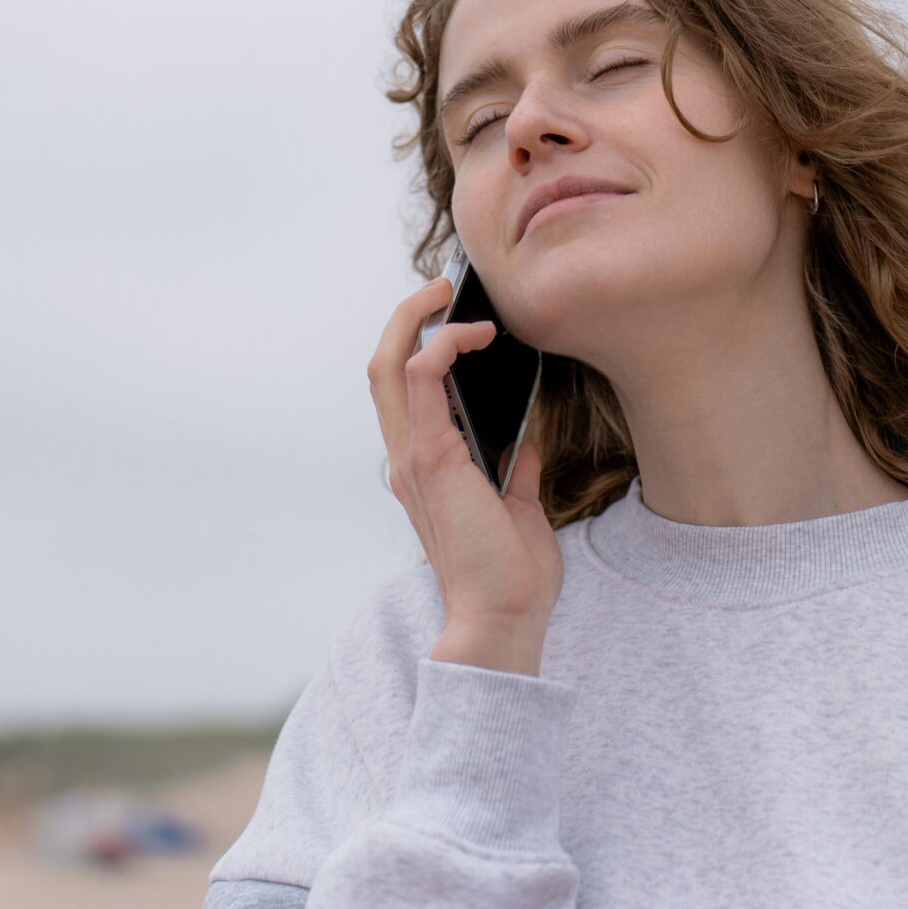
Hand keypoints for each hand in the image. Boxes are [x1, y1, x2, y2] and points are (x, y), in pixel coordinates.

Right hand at [367, 279, 563, 638]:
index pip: (400, 392)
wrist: (503, 619)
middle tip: (439, 289)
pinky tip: (476, 335)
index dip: (414, 344)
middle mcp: (408, 458)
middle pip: (380, 366)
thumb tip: (527, 441)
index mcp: (424, 467)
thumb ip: (515, 470)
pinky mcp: (432, 455)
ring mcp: (414, 456)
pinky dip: (442, 345)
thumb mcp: (518, 508)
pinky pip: (421, 377)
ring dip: (414, 319)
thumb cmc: (510, 576)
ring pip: (388, 364)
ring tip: (446, 294)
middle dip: (404, 318)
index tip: (451, 318)